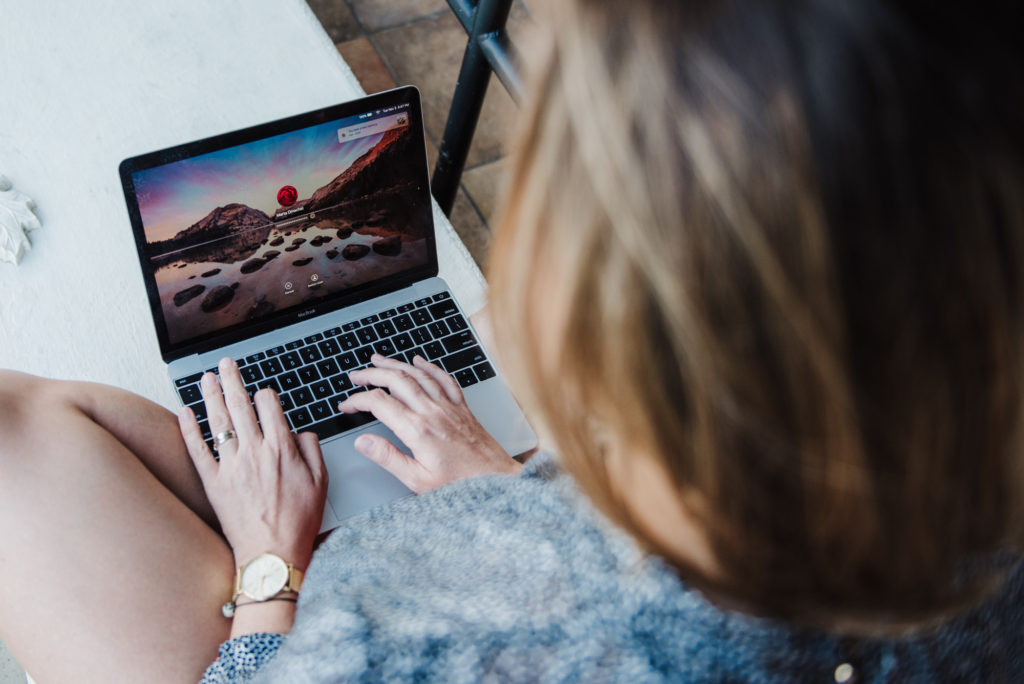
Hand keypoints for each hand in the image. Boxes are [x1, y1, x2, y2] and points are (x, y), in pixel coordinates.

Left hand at [178, 358, 327, 569]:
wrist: (272, 555)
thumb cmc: (299, 522)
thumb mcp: (321, 482)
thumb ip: (312, 450)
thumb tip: (301, 432)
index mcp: (283, 448)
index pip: (269, 405)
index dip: (266, 394)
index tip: (263, 394)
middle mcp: (255, 451)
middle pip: (240, 404)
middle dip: (232, 379)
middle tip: (226, 364)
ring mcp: (231, 465)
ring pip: (218, 420)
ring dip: (210, 394)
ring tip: (206, 378)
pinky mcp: (213, 482)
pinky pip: (197, 449)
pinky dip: (189, 428)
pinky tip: (184, 412)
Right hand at [338, 354, 520, 492]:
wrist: (496, 479)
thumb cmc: (459, 483)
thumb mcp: (417, 480)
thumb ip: (388, 458)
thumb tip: (363, 442)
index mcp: (418, 430)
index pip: (380, 403)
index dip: (358, 400)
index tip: (347, 405)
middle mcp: (433, 412)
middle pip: (397, 380)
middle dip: (372, 374)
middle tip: (356, 375)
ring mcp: (449, 407)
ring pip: (418, 375)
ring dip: (396, 364)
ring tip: (378, 361)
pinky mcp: (462, 408)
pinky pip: (444, 379)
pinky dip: (429, 367)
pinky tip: (419, 361)